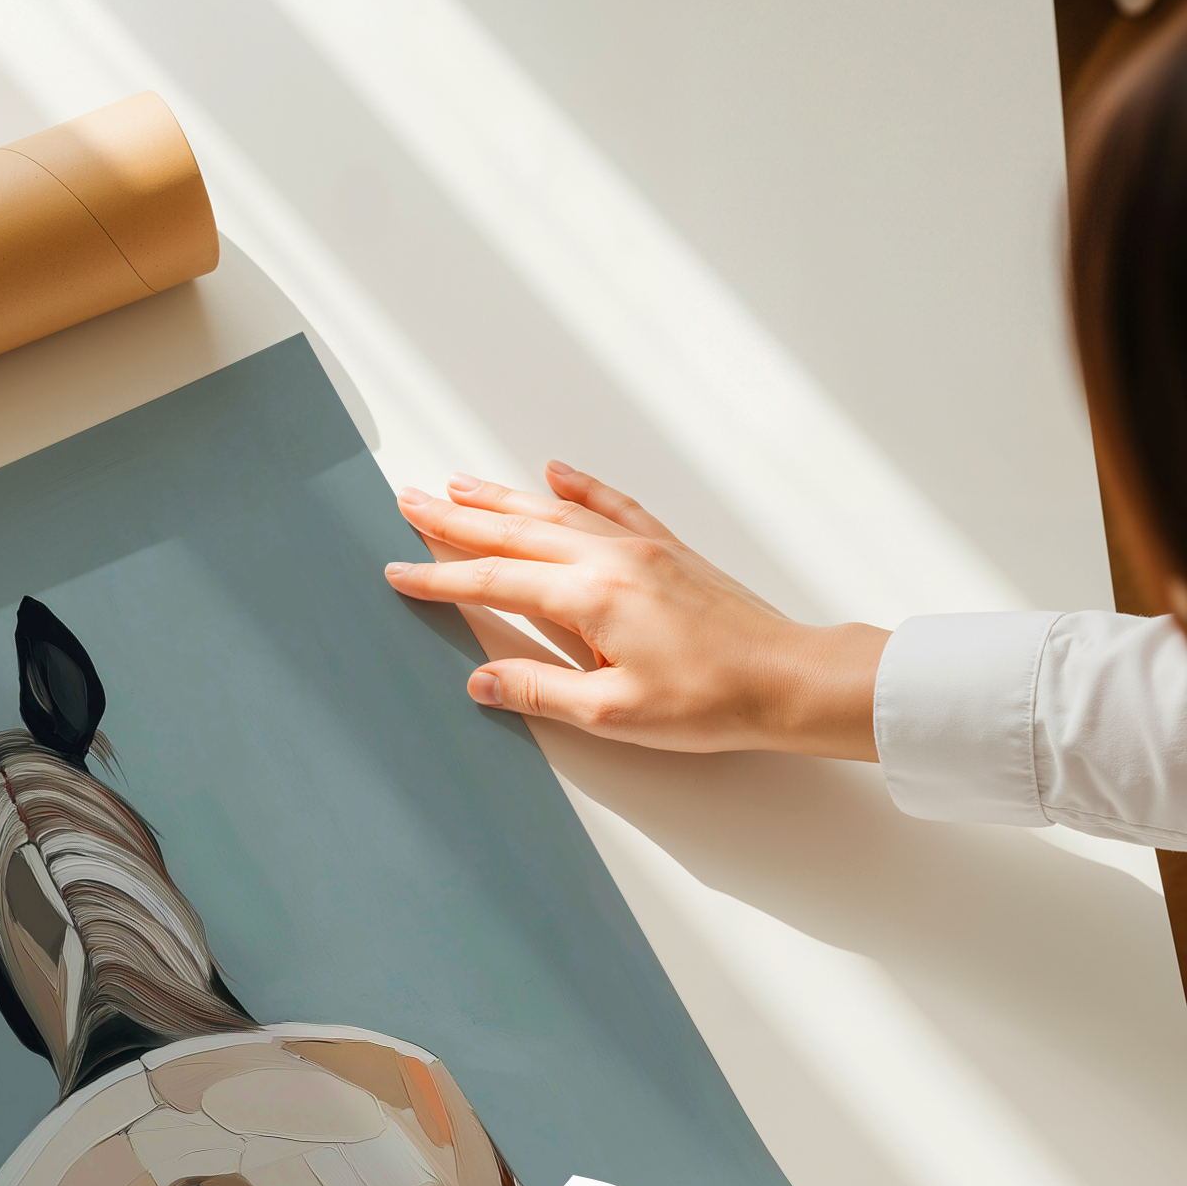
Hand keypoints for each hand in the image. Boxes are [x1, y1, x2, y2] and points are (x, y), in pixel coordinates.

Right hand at [385, 462, 886, 758]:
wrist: (788, 679)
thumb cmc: (711, 701)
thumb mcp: (613, 713)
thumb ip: (540, 691)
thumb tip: (481, 680)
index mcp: (591, 597)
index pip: (495, 582)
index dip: (440, 578)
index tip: (398, 572)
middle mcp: (611, 559)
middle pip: (516, 532)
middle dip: (456, 518)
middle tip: (408, 501)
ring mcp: (641, 548)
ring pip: (555, 513)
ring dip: (502, 498)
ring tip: (457, 484)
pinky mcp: (668, 551)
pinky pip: (613, 506)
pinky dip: (580, 487)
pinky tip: (555, 472)